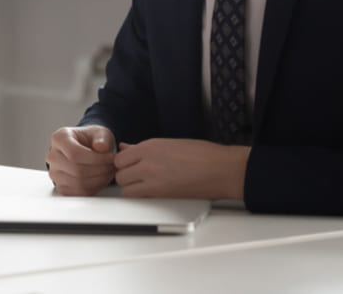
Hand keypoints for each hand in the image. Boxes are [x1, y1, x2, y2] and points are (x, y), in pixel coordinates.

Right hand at [46, 125, 116, 194]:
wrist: (87, 148)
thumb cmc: (92, 139)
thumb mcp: (100, 132)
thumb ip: (102, 138)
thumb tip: (102, 146)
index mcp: (59, 138)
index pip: (74, 153)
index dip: (96, 158)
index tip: (111, 158)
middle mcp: (53, 156)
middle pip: (77, 170)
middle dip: (100, 170)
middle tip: (112, 166)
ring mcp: (55, 173)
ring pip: (78, 183)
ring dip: (99, 180)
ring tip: (109, 172)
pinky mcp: (61, 186)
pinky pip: (78, 193)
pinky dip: (94, 188)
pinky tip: (101, 179)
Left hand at [114, 138, 249, 199]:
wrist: (223, 169)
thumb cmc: (203, 155)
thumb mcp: (169, 144)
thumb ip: (142, 148)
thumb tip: (125, 147)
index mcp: (150, 147)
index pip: (119, 159)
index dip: (124, 164)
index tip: (130, 166)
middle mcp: (148, 163)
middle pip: (120, 175)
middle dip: (126, 177)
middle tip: (137, 177)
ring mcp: (154, 181)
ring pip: (126, 190)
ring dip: (132, 189)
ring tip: (145, 186)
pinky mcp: (163, 196)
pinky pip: (140, 200)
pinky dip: (142, 199)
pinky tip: (153, 194)